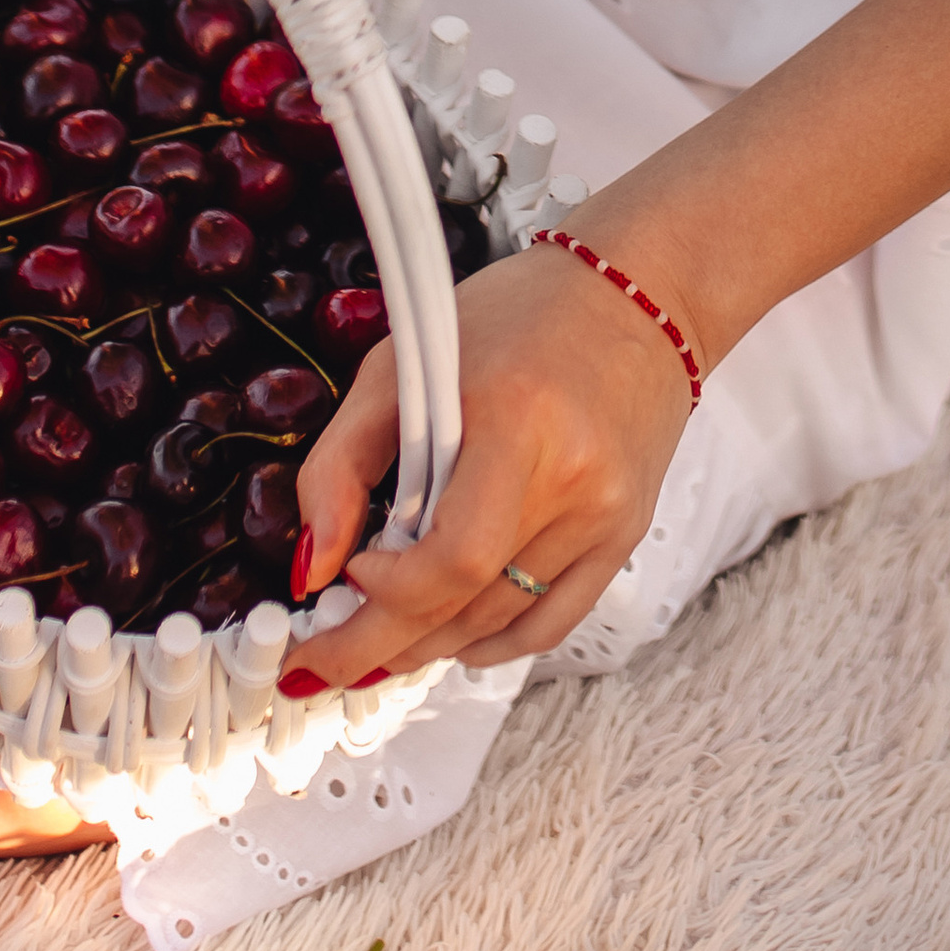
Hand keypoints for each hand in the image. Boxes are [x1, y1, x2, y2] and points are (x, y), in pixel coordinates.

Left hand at [287, 243, 696, 682]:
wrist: (637, 292)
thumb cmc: (522, 315)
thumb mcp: (404, 362)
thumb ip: (341, 463)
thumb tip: (312, 566)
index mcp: (521, 422)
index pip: (452, 558)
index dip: (385, 593)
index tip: (335, 586)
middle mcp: (576, 478)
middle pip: (469, 606)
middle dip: (381, 646)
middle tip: (325, 657)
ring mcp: (609, 515)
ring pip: (501, 625)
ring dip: (428, 644)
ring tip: (377, 640)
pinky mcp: (626, 535)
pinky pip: (550, 623)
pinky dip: (491, 641)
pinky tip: (450, 636)